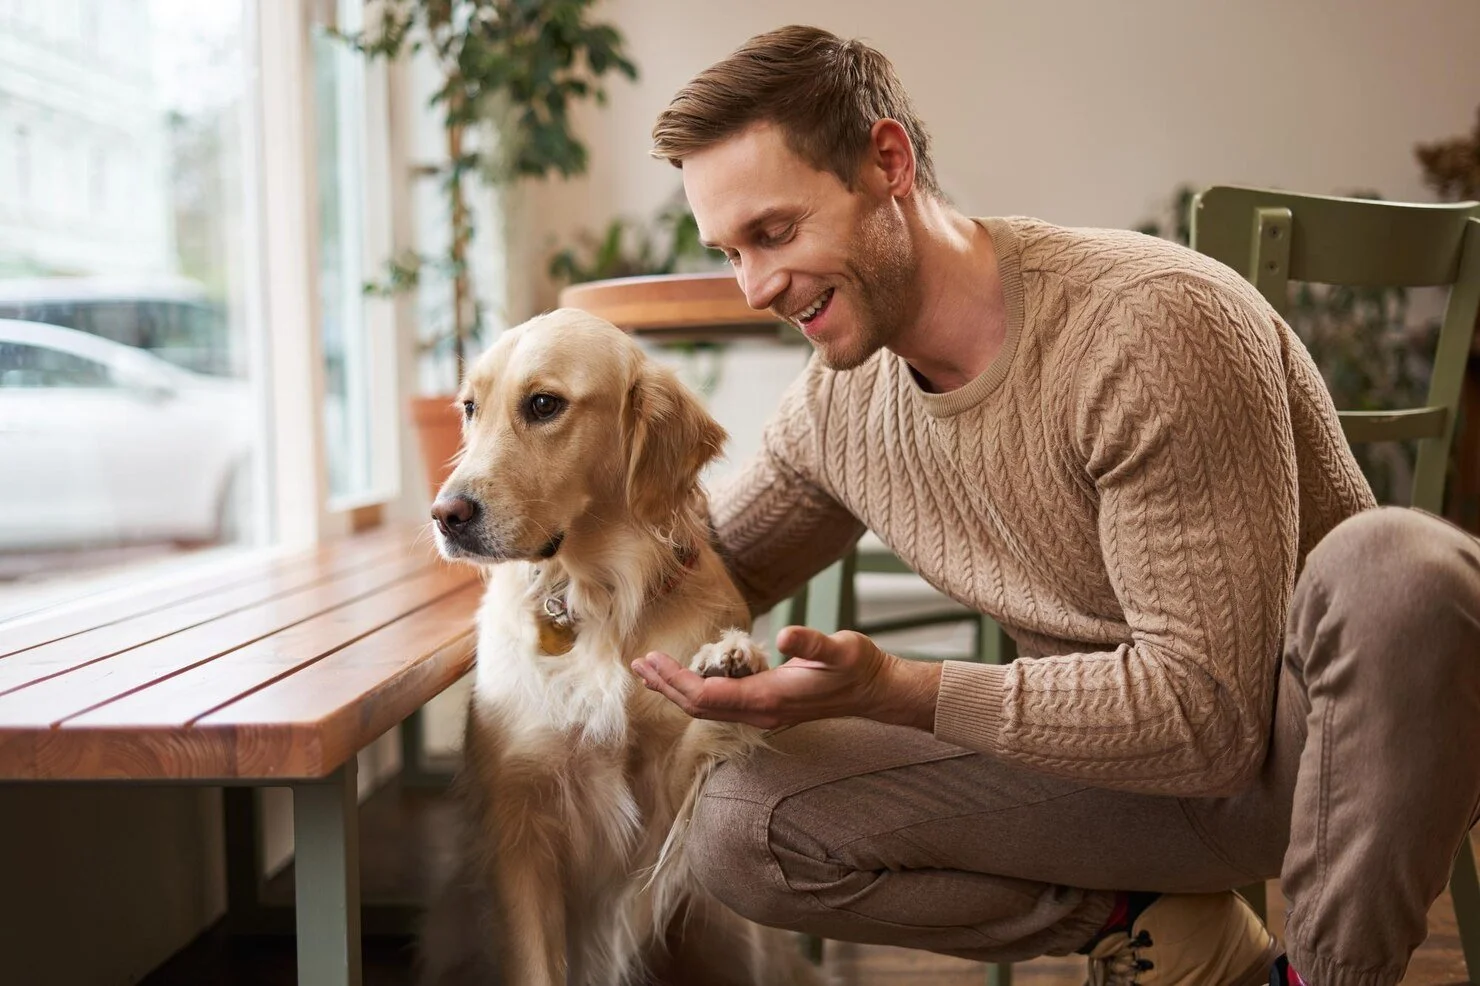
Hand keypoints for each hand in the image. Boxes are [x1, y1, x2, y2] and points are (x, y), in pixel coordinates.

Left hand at [631, 626, 940, 730]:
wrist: (876, 690)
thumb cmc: (858, 667)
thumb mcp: (840, 648)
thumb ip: (814, 642)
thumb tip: (790, 634)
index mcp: (768, 699)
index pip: (707, 696)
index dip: (675, 681)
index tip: (651, 661)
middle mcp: (760, 712)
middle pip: (699, 707)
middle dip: (666, 687)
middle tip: (638, 666)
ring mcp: (763, 713)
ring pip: (708, 708)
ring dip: (678, 690)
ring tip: (652, 672)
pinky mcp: (768, 706)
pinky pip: (722, 703)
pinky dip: (697, 690)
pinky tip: (690, 675)